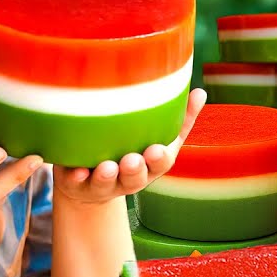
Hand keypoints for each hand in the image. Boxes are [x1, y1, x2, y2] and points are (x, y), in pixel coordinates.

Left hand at [53, 88, 206, 205]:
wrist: (91, 183)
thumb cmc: (132, 152)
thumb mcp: (159, 139)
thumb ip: (181, 119)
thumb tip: (201, 92)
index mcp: (148, 167)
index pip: (159, 164)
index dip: (159, 159)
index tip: (156, 150)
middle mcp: (127, 178)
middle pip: (134, 178)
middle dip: (134, 170)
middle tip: (132, 160)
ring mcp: (101, 184)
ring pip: (105, 182)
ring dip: (106, 175)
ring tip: (107, 167)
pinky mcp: (77, 184)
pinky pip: (75, 182)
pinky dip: (76, 177)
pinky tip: (76, 171)